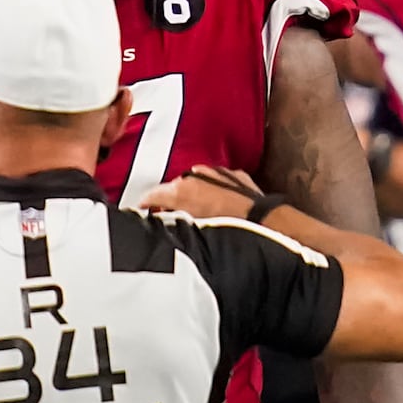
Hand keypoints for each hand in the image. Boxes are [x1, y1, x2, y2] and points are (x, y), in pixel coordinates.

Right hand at [140, 166, 262, 219]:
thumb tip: (163, 224)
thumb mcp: (190, 230)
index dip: (145, 203)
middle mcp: (196, 175)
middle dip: (172, 199)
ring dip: (194, 193)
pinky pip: (217, 180)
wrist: (260, 222)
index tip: (143, 207)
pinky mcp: (234, 174)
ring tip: (197, 210)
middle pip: (175, 186)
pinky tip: (218, 204)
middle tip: (170, 213)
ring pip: (197, 181)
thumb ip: (171, 222)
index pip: (152, 194)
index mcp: (180, 190)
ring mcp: (216, 172)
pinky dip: (213, 190)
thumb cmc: (227, 228)